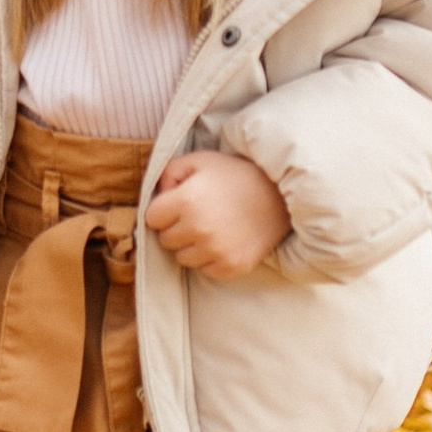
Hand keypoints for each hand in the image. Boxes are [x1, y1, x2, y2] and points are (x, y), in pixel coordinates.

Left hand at [146, 151, 290, 278]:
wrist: (280, 196)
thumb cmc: (236, 175)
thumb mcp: (200, 161)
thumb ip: (168, 172)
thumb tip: (157, 194)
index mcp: (186, 201)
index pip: (151, 218)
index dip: (163, 210)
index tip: (178, 204)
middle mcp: (199, 229)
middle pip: (165, 240)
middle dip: (175, 228)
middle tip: (196, 215)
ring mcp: (216, 251)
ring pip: (182, 258)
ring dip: (190, 246)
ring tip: (210, 228)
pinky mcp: (232, 266)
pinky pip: (205, 270)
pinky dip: (210, 259)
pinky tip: (223, 241)